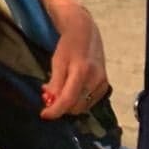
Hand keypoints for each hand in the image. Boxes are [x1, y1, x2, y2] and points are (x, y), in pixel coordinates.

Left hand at [40, 3, 107, 119]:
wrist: (85, 33)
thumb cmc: (68, 45)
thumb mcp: (57, 61)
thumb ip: (55, 83)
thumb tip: (51, 103)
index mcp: (82, 71)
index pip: (68, 99)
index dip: (55, 110)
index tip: (44, 114)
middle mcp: (95, 79)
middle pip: (76, 106)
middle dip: (60, 106)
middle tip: (48, 96)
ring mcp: (102, 83)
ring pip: (82, 106)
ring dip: (69, 104)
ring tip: (58, 91)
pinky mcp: (105, 86)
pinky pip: (89, 102)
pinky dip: (78, 101)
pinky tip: (71, 90)